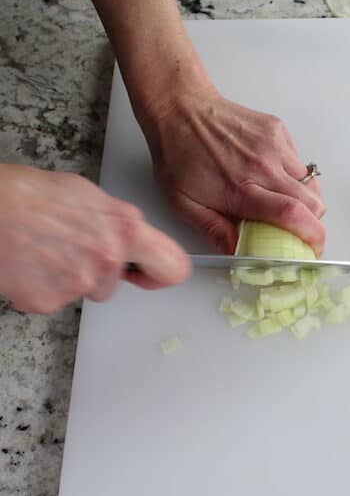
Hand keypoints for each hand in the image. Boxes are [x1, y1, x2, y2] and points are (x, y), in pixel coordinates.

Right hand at [0, 164, 190, 313]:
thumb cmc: (29, 194)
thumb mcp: (88, 196)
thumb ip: (118, 223)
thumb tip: (129, 236)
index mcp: (125, 229)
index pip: (174, 268)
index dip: (160, 274)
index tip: (146, 273)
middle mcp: (108, 259)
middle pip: (116, 283)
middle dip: (101, 273)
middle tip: (73, 250)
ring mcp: (79, 283)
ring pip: (86, 290)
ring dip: (69, 277)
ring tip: (46, 249)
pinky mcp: (49, 301)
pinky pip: (55, 300)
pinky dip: (43, 286)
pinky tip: (31, 262)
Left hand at [140, 83, 325, 255]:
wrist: (180, 110)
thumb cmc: (179, 155)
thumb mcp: (184, 203)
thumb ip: (214, 230)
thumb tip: (238, 251)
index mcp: (241, 188)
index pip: (291, 214)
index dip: (311, 235)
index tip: (313, 248)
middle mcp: (263, 166)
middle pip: (313, 202)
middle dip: (313, 223)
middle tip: (300, 231)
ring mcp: (274, 145)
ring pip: (311, 184)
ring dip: (304, 200)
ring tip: (282, 202)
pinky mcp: (278, 131)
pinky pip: (300, 163)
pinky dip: (294, 177)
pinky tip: (273, 176)